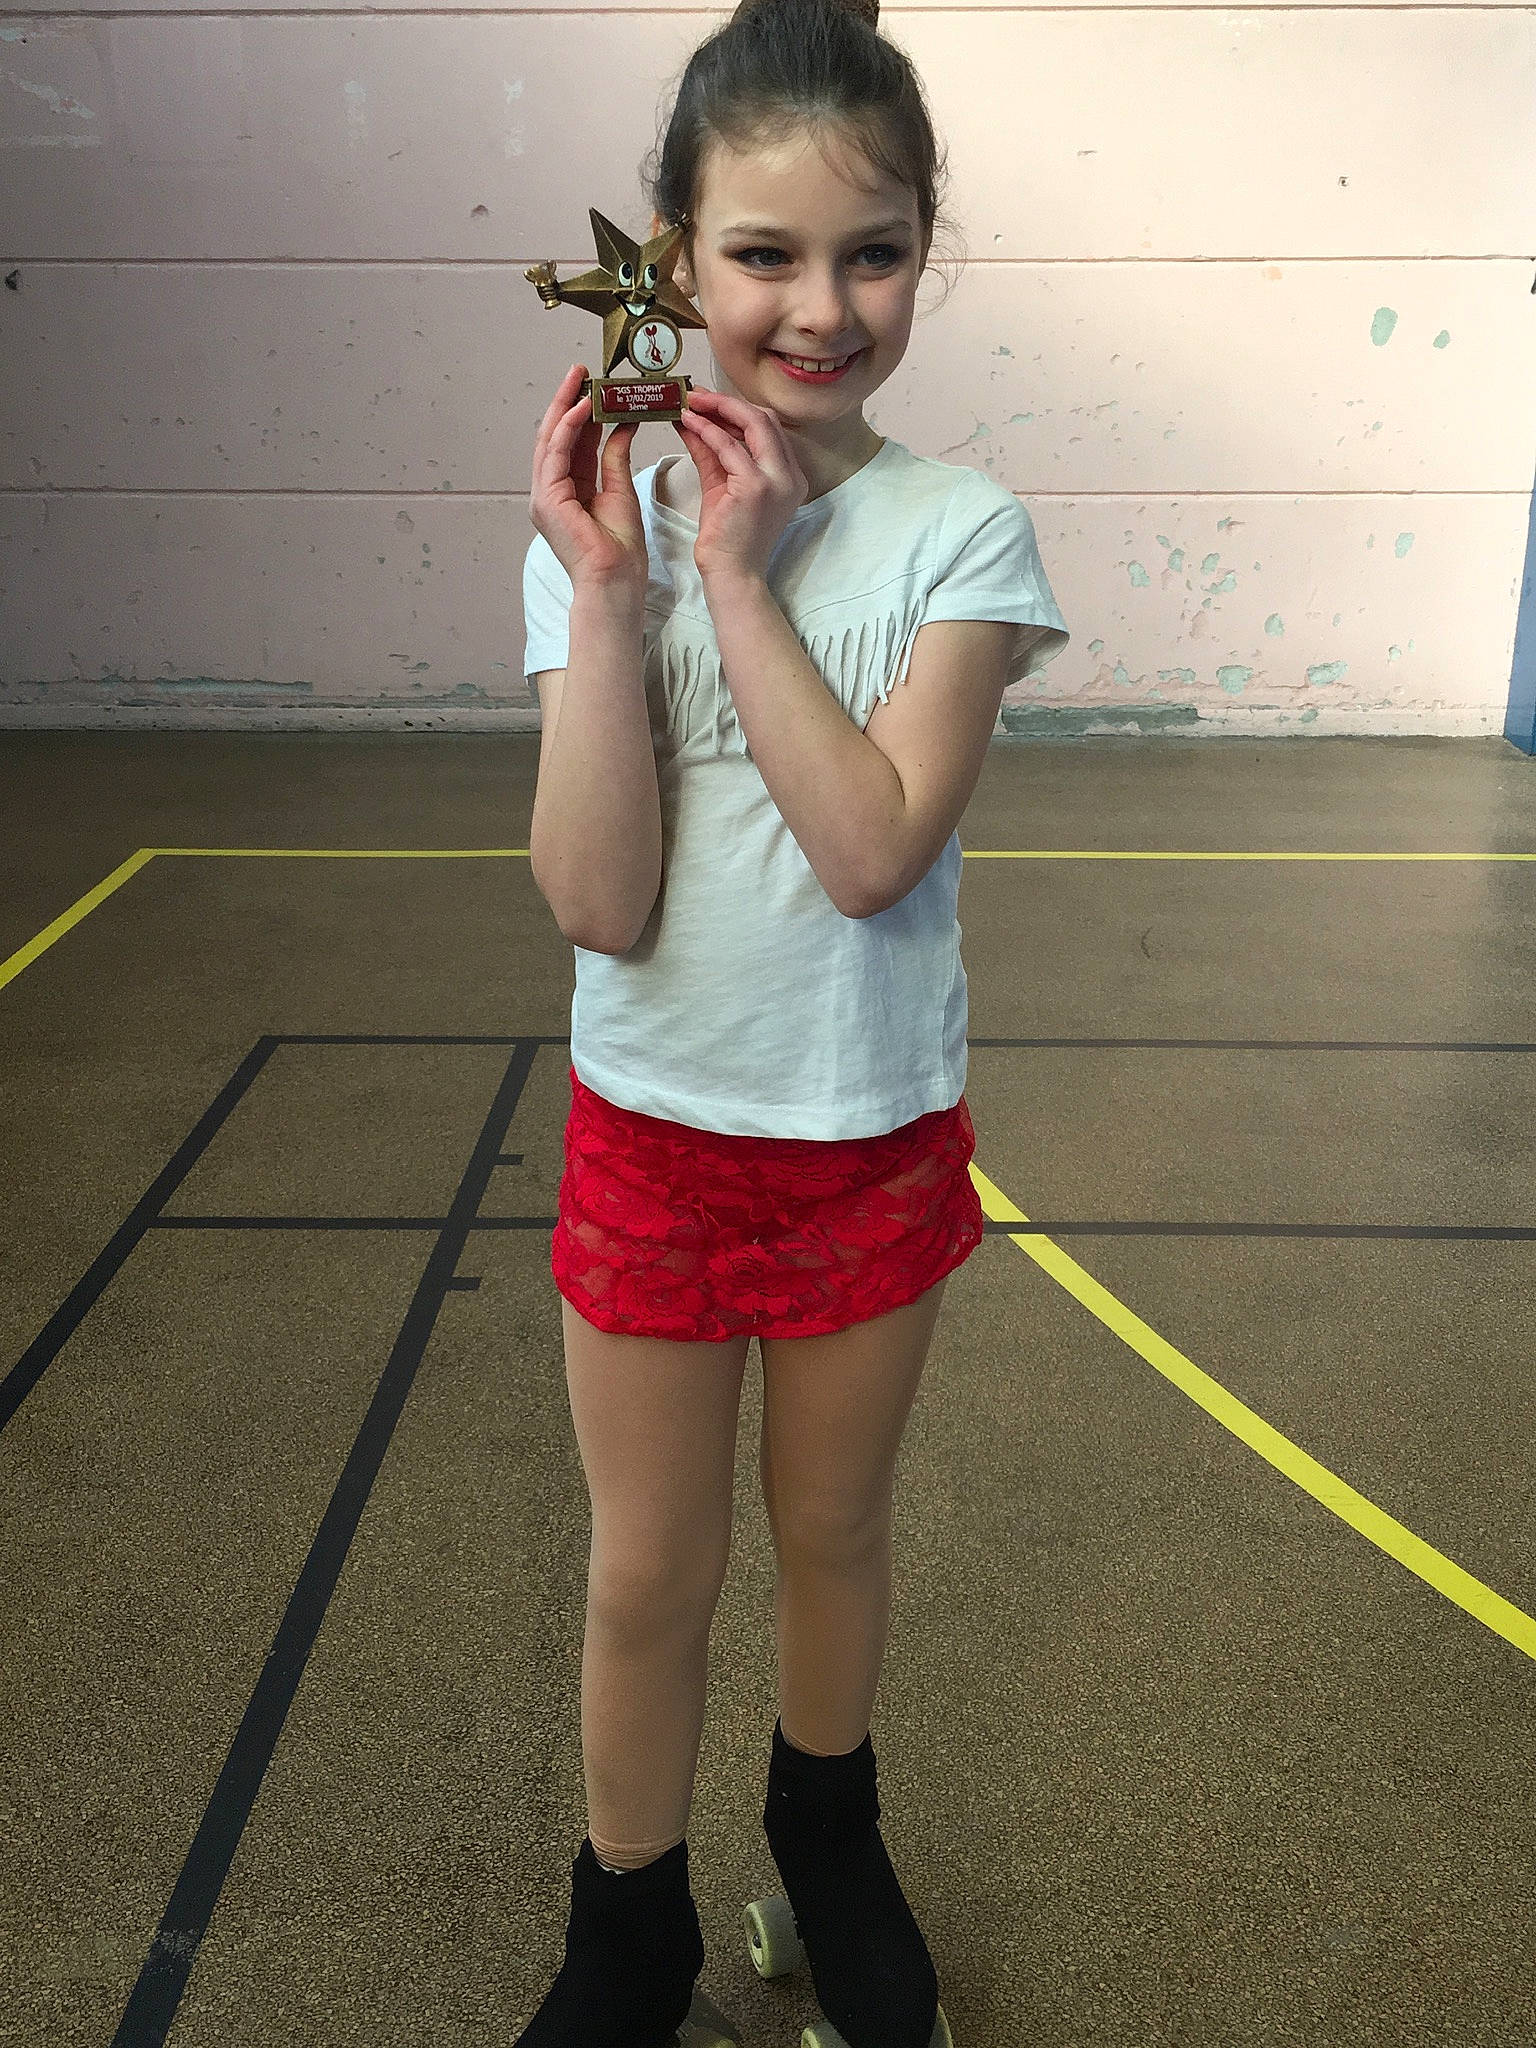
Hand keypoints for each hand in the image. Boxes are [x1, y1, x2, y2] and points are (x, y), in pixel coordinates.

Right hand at [529, 365, 648, 596]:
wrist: (615, 581)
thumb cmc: (620, 551)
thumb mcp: (621, 491)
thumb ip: (616, 457)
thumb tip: (624, 424)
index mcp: (568, 491)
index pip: (573, 443)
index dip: (583, 412)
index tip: (595, 386)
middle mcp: (551, 491)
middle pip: (556, 436)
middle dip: (567, 400)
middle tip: (581, 371)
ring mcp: (544, 496)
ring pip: (551, 439)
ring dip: (565, 406)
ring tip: (580, 379)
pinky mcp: (547, 499)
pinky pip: (555, 453)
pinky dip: (568, 428)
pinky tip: (582, 407)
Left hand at [674, 387, 808, 583]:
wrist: (730, 574)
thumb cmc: (727, 537)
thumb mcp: (720, 485)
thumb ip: (711, 451)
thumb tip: (692, 418)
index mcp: (788, 476)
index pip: (768, 429)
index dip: (737, 410)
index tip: (707, 401)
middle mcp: (789, 476)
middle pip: (765, 419)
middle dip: (727, 402)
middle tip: (695, 394)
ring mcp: (776, 481)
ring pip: (752, 424)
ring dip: (716, 408)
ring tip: (688, 401)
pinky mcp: (756, 487)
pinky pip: (729, 446)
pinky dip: (707, 429)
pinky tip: (687, 421)